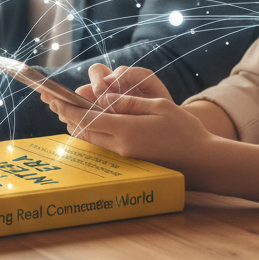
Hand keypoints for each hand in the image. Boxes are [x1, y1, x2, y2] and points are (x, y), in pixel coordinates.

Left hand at [44, 69, 210, 176]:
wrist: (203, 163)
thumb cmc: (186, 132)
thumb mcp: (160, 107)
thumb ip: (129, 102)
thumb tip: (103, 97)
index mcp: (126, 130)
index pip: (87, 119)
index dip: (69, 108)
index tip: (55, 98)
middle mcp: (121, 146)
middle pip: (84, 131)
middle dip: (68, 116)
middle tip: (55, 102)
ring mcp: (125, 156)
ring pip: (93, 140)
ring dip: (79, 126)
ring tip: (67, 112)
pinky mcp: (131, 161)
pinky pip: (104, 146)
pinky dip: (93, 134)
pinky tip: (90, 126)